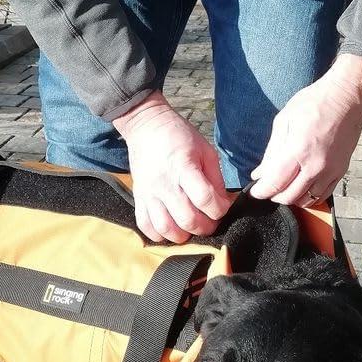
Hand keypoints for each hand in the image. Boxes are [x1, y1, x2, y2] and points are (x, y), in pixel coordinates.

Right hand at [114, 91, 230, 242]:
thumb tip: (224, 203)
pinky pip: (145, 226)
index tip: (223, 207)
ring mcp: (149, 193)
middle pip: (188, 219)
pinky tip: (170, 228)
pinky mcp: (138, 198)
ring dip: (183, 235)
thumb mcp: (205, 151)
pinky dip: (159, 234)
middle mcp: (165, 184)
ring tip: (190, 228)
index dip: (220, 210)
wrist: (146, 126)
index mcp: (184, 168)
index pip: (205, 199)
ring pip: (166, 228)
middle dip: (205, 227)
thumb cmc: (179, 136)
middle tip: (210, 222)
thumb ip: (216, 179)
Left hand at [249, 55, 361, 205]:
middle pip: (289, 196)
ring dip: (292, 198)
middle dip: (274, 195)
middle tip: (268, 187)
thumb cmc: (315, 102)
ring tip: (285, 187)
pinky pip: (323, 195)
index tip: (255, 191)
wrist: (346, 97)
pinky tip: (302, 187)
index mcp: (298, 151)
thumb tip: (260, 172)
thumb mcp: (283, 121)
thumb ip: (271, 152)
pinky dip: (310, 196)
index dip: (261, 191)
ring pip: (307, 199)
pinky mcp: (341, 171)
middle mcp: (315, 165)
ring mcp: (330, 170)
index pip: (274, 184)